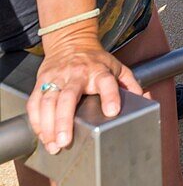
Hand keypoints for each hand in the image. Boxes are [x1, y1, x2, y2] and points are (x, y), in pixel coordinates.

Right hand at [27, 33, 143, 154]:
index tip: (112, 111)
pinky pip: (35, 102)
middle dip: (65, 120)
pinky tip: (42, 134)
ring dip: (48, 125)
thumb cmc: (96, 60)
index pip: (107, 82)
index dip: (110, 95)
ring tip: (53, 144)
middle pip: (69, 96)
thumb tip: (146, 100)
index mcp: (99, 70)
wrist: (71, 41)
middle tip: (65, 141)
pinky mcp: (42, 81)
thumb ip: (131, 84)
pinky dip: (36, 120)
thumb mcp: (117, 67)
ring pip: (49, 100)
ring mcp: (58, 77)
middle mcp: (77, 73)